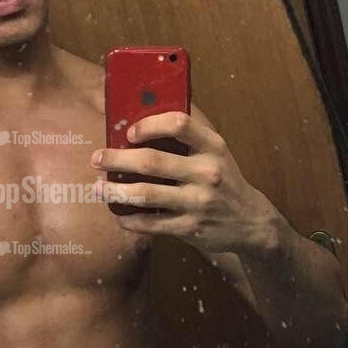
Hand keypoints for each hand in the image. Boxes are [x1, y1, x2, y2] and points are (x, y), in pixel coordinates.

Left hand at [91, 109, 273, 253]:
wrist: (251, 222)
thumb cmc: (223, 180)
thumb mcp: (215, 153)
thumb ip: (187, 139)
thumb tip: (139, 119)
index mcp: (213, 146)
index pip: (179, 124)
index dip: (149, 124)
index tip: (129, 132)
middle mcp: (207, 172)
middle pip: (152, 161)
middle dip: (117, 160)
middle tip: (96, 159)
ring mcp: (198, 202)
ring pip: (146, 195)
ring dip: (115, 191)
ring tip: (98, 188)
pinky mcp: (190, 228)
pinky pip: (151, 223)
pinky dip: (129, 220)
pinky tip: (118, 214)